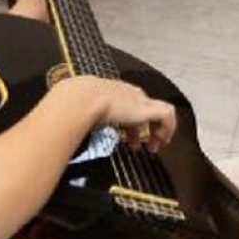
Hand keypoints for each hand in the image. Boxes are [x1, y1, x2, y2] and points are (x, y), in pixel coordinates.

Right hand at [62, 76, 176, 152]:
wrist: (82, 99)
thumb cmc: (76, 105)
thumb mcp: (81, 111)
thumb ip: (83, 120)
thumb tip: (71, 135)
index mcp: (113, 92)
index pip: (129, 104)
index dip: (132, 122)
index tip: (130, 137)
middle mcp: (129, 94)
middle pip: (145, 108)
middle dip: (148, 127)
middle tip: (148, 144)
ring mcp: (139, 100)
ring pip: (160, 111)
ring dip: (160, 129)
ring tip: (157, 146)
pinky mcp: (147, 108)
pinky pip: (167, 116)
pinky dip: (168, 128)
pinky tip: (162, 140)